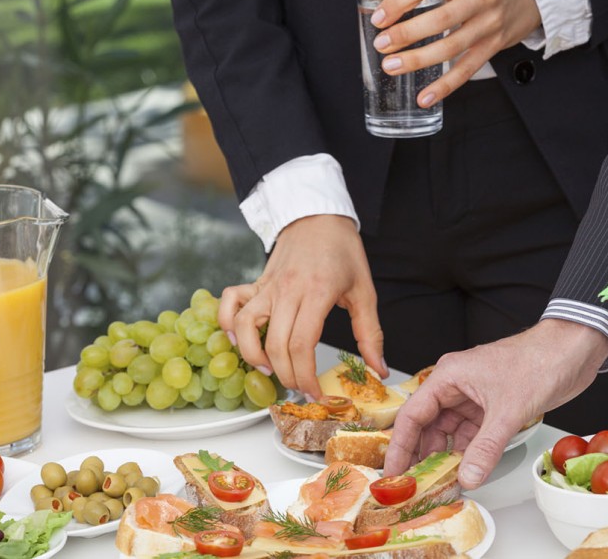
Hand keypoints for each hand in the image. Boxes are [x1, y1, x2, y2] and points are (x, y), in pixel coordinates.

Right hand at [218, 215, 385, 399]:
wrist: (319, 216)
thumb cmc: (344, 252)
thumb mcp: (365, 292)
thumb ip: (370, 334)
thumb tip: (379, 371)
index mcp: (317, 292)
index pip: (301, 344)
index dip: (305, 376)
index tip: (314, 393)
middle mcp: (288, 290)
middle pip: (275, 344)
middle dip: (285, 375)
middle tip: (298, 387)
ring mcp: (268, 285)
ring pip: (245, 326)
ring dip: (252, 355)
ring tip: (269, 369)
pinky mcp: (256, 282)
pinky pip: (230, 303)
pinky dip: (228, 323)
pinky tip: (240, 339)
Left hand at [370, 0, 541, 105]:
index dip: (400, 0)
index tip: (378, 16)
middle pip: (440, 18)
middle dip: (406, 33)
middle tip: (382, 44)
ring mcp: (490, 24)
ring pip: (452, 47)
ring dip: (418, 60)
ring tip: (392, 66)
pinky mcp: (495, 46)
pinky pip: (467, 69)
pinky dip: (445, 86)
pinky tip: (425, 97)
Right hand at [384, 319, 607, 488]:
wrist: (573, 349)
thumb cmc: (539, 360)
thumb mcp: (508, 410)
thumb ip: (485, 448)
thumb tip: (467, 477)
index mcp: (449, 376)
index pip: (413, 415)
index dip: (401, 446)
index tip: (394, 473)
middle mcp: (458, 385)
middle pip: (428, 426)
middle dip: (423, 456)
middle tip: (416, 487)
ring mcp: (476, 397)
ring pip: (450, 432)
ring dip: (447, 457)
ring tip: (440, 485)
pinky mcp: (494, 406)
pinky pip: (472, 434)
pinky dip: (469, 453)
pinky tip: (466, 472)